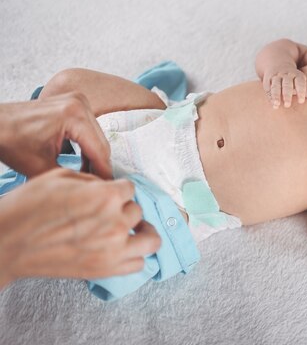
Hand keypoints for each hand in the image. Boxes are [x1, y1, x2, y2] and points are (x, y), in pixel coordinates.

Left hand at [0, 92, 111, 178]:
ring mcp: (77, 101)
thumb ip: (72, 178)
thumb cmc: (9, 139)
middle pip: (101, 142)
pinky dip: (87, 145)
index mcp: (74, 116)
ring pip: (97, 136)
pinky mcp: (74, 103)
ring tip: (89, 175)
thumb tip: (93, 188)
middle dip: (99, 165)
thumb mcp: (41, 168)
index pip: (99, 150)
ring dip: (94, 156)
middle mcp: (79, 104)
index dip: (103, 172)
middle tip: (98, 185)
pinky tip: (83, 161)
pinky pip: (89, 128)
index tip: (107, 187)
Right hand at [0, 168, 160, 287]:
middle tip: (110, 212)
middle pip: (137, 211)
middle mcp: (115, 222)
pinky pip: (138, 263)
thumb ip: (93, 181)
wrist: (7, 243)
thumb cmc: (27, 207)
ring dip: (142, 232)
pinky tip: (121, 249)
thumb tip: (109, 186)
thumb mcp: (60, 177)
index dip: (118, 190)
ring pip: (150, 239)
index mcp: (106, 196)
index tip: (109, 195)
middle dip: (124, 209)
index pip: (130, 189)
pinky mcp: (106, 270)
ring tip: (131, 231)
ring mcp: (113, 249)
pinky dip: (133, 255)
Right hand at [262, 65, 306, 108]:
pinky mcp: (267, 81)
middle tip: (288, 105)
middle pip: (287, 84)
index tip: (301, 101)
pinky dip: (270, 96)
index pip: (300, 82)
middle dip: (287, 94)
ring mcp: (276, 77)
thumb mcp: (301, 80)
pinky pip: (268, 89)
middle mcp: (285, 75)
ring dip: (276, 95)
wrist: (276, 61)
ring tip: (277, 105)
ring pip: (276, 86)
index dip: (301, 91)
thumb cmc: (292, 76)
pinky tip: (273, 105)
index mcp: (296, 74)